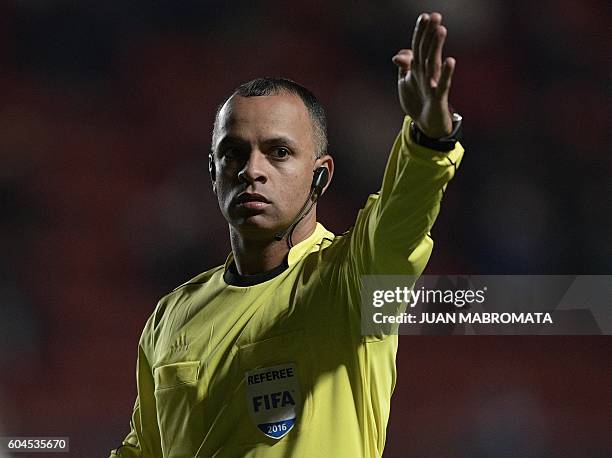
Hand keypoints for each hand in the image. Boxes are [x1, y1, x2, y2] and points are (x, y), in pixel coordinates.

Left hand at [392, 12, 455, 138]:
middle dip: (430, 34)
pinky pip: (443, 84)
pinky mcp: (438, 97)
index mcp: (419, 67)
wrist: (427, 124)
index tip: (424, 16)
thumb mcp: (406, 81)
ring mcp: (434, 84)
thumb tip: (398, 57)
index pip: (419, 46)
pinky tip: (450, 60)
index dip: (420, 32)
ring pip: (435, 63)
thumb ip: (404, 66)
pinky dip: (446, 73)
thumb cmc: (418, 99)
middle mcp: (427, 73)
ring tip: (441, 30)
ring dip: (437, 46)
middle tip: (436, 16)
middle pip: (427, 50)